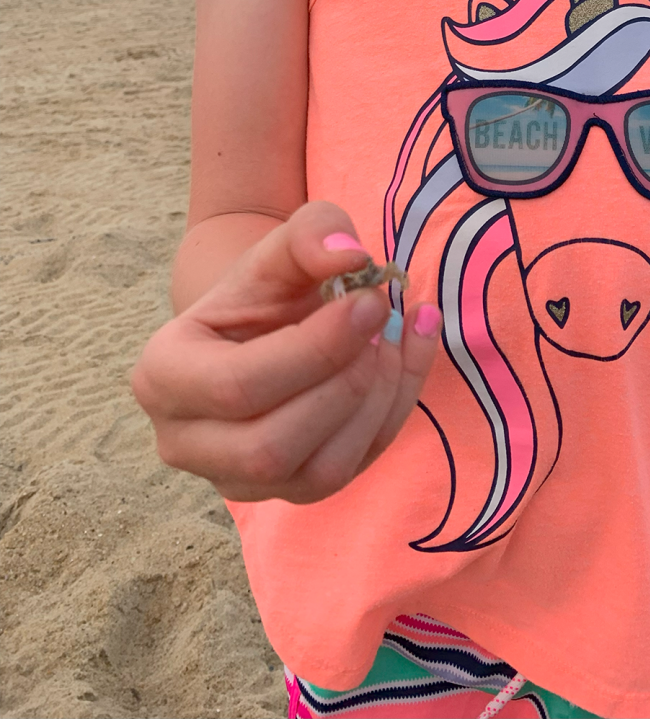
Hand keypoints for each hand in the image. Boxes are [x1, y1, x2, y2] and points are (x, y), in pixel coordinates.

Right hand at [131, 202, 441, 502]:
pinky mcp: (288, 493)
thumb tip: (351, 255)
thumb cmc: (263, 288)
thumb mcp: (279, 247)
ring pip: (318, 474)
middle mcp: (185, 442)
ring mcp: (236, 480)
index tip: (369, 301)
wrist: (262, 326)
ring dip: (376, 403)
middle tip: (381, 322)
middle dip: (346, 384)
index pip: (238, 385)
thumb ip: (310, 234)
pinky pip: (351, 472)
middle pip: (271, 446)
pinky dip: (393, 413)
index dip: (316, 349)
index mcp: (164, 376)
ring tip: (394, 338)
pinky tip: (409, 355)